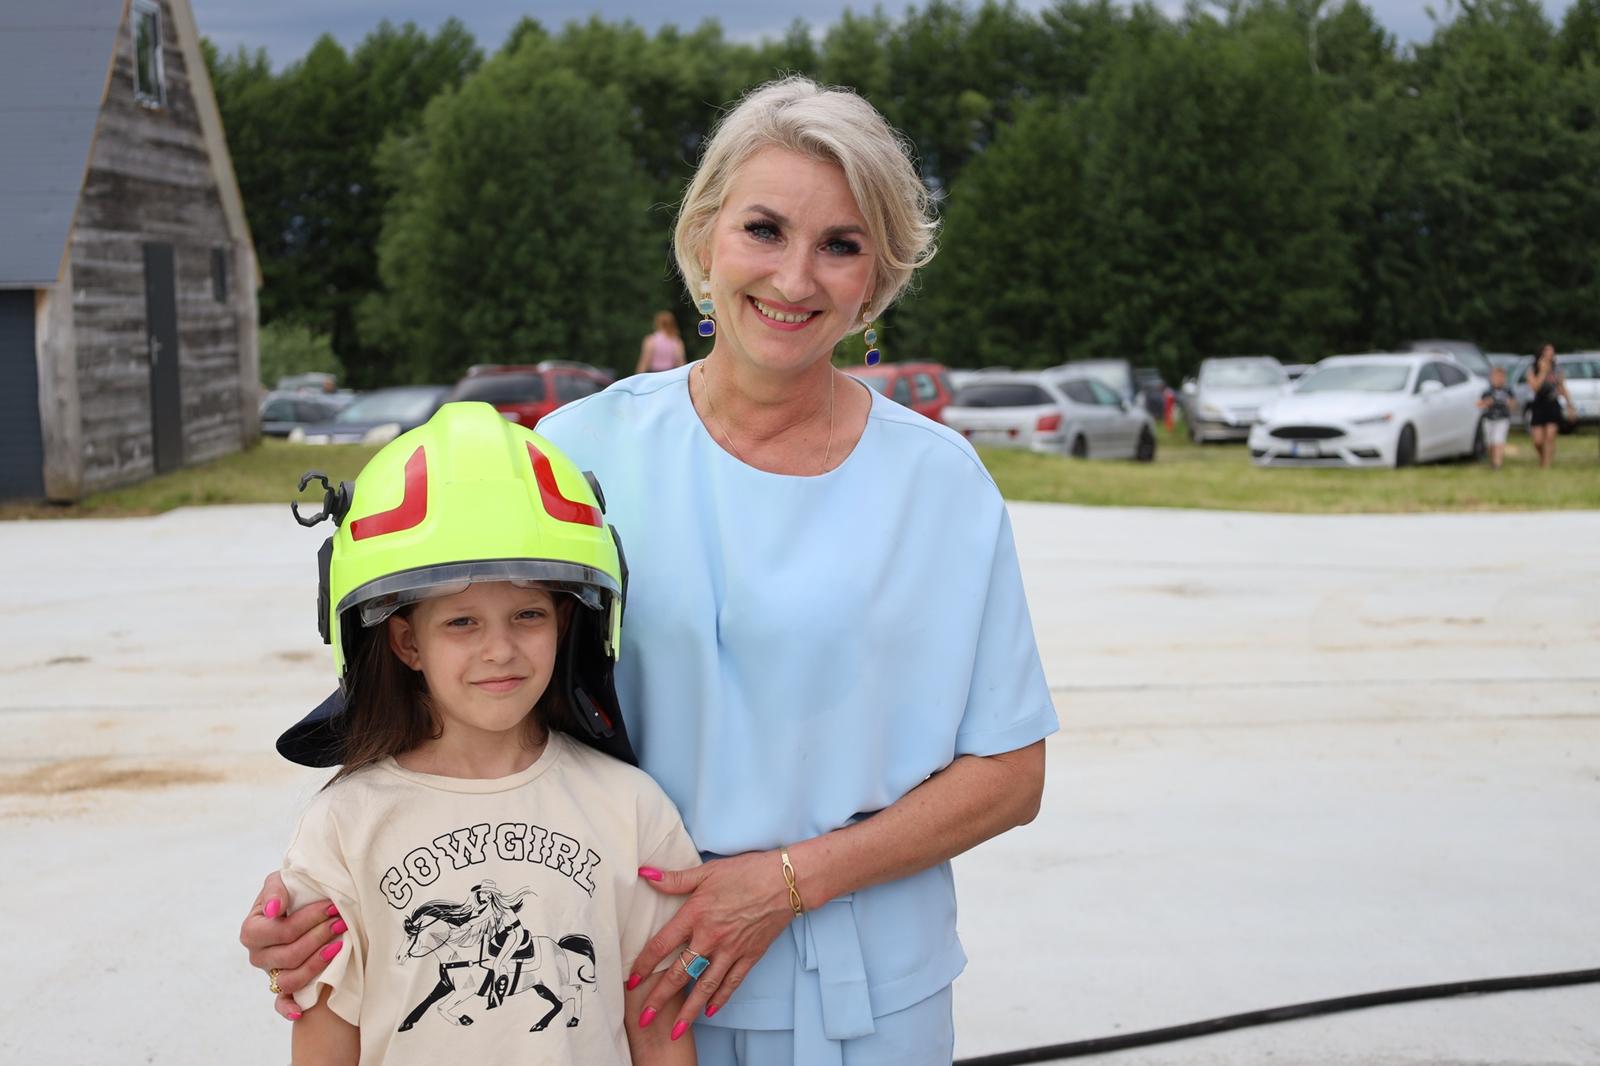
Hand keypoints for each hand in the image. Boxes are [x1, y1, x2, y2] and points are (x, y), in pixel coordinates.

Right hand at [240, 872, 343, 1019]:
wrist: (301, 904)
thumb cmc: (291, 892)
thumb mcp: (280, 881)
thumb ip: (274, 890)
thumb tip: (273, 910)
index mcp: (252, 931)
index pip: (281, 931)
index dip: (308, 920)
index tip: (332, 906)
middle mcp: (259, 955)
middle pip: (290, 955)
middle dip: (319, 937)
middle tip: (342, 922)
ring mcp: (270, 973)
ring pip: (292, 978)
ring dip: (318, 963)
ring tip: (341, 944)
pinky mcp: (282, 987)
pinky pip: (281, 1003)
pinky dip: (288, 1009)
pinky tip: (300, 1011)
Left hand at [628, 851, 795, 1035]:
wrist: (786, 881)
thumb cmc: (746, 872)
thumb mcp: (707, 871)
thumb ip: (675, 878)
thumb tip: (645, 873)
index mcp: (696, 915)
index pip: (662, 945)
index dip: (644, 964)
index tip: (631, 981)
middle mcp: (711, 937)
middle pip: (679, 973)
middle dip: (660, 998)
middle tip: (645, 1018)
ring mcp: (732, 950)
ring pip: (705, 986)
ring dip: (689, 1010)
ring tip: (675, 1030)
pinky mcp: (750, 956)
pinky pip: (732, 983)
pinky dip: (721, 998)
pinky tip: (711, 1012)